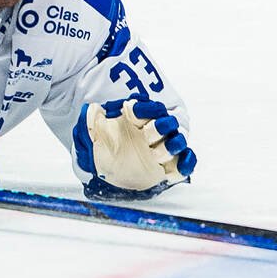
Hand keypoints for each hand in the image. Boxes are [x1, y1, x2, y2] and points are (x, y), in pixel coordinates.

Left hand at [72, 99, 194, 199]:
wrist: (103, 169)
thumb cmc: (99, 148)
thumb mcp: (89, 134)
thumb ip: (90, 121)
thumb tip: (93, 109)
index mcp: (134, 121)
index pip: (144, 109)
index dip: (144, 108)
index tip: (134, 110)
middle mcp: (150, 134)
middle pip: (164, 125)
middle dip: (162, 126)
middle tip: (156, 129)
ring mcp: (160, 150)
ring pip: (176, 142)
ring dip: (174, 143)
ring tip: (168, 147)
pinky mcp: (168, 168)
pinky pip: (184, 163)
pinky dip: (187, 161)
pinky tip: (183, 161)